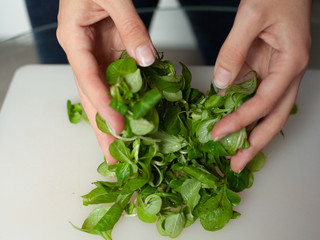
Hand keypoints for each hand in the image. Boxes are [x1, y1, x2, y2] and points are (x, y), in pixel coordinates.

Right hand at [57, 0, 155, 162]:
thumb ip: (130, 26)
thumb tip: (146, 59)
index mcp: (74, 40)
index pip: (87, 80)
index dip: (103, 106)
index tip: (118, 127)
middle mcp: (83, 53)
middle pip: (91, 98)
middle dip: (101, 129)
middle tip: (112, 158)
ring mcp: (98, 56)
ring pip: (105, 95)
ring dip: (114, 122)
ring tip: (123, 149)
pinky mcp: (113, 53)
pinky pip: (120, 81)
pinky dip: (128, 101)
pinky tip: (136, 119)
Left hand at [211, 0, 311, 171]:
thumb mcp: (250, 16)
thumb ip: (233, 51)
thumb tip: (221, 84)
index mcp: (292, 62)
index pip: (266, 101)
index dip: (242, 120)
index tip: (220, 133)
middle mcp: (289, 73)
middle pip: (275, 118)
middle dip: (256, 144)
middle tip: (238, 164)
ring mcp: (279, 73)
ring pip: (268, 112)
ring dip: (252, 134)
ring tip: (235, 154)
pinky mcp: (267, 69)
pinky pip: (256, 96)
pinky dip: (244, 113)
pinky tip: (231, 125)